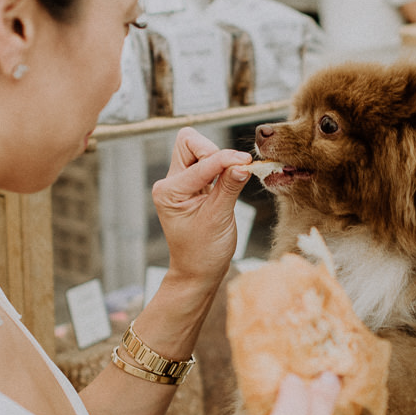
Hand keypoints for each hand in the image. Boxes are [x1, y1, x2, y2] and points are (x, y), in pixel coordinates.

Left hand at [152, 128, 251, 290]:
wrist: (198, 272)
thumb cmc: (203, 252)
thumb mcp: (218, 219)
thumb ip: (229, 187)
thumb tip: (242, 164)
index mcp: (169, 191)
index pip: (200, 163)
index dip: (225, 160)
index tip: (247, 162)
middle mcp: (170, 183)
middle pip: (188, 142)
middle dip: (213, 150)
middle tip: (232, 168)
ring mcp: (181, 183)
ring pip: (197, 149)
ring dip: (217, 158)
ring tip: (233, 177)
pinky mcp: (194, 186)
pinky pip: (206, 163)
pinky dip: (221, 166)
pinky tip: (233, 178)